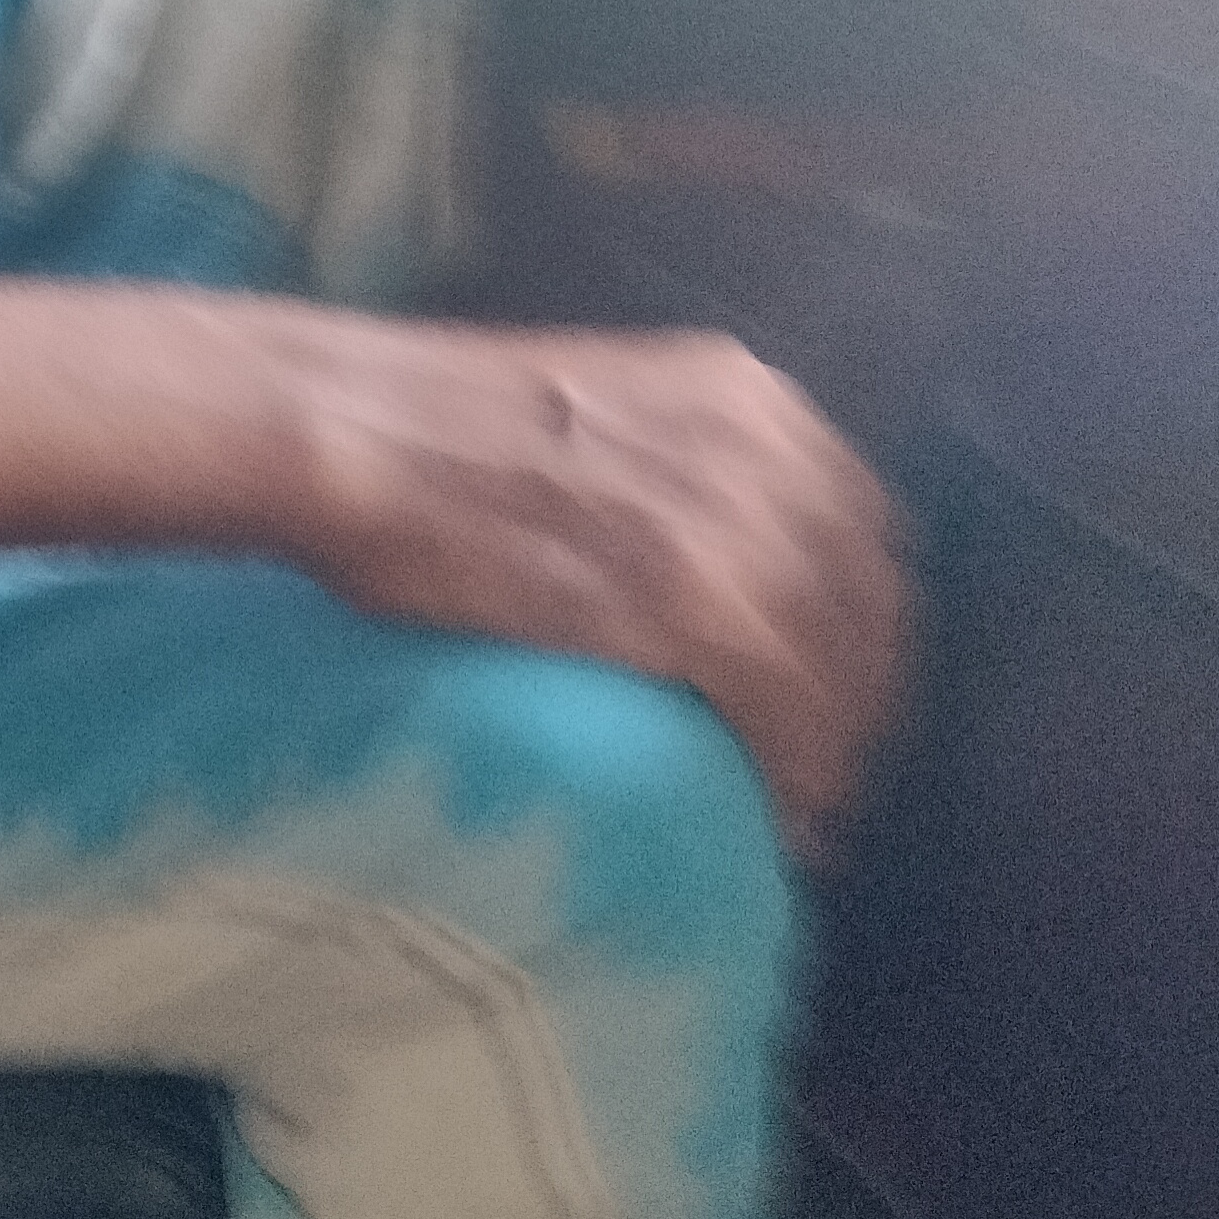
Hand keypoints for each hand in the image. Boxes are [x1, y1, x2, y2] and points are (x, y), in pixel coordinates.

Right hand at [278, 322, 911, 842]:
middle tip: (823, 770)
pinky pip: (784, 708)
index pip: (859, 529)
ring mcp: (733, 523)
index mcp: (745, 399)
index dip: (859, 623)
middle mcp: (767, 450)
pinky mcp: (689, 600)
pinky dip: (790, 772)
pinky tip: (770, 818)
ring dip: (830, 749)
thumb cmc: (424, 427)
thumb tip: (683, 561)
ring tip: (796, 809)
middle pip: (868, 602)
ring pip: (838, 663)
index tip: (835, 688)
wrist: (351, 430)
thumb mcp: (594, 411)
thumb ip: (667, 466)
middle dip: (859, 696)